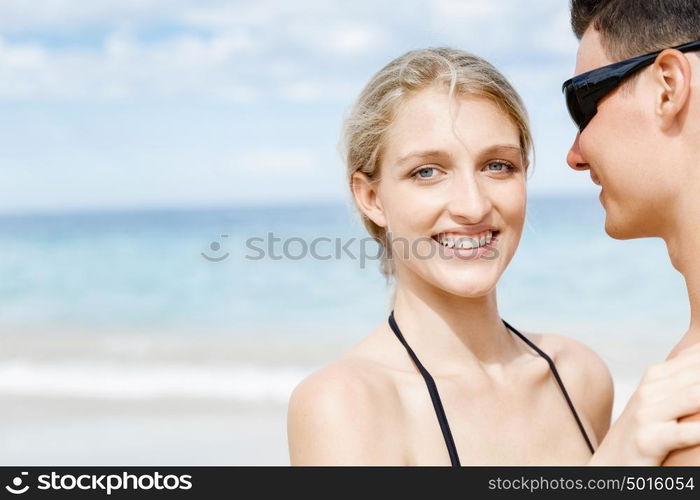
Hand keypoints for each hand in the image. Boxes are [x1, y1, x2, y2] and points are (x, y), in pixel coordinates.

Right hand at [589, 342, 699, 464]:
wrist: (612, 464)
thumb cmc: (647, 433)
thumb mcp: (661, 403)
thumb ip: (685, 383)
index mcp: (657, 377)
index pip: (697, 356)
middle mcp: (651, 390)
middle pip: (699, 373)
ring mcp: (647, 414)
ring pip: (695, 396)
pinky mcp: (648, 440)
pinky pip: (687, 433)